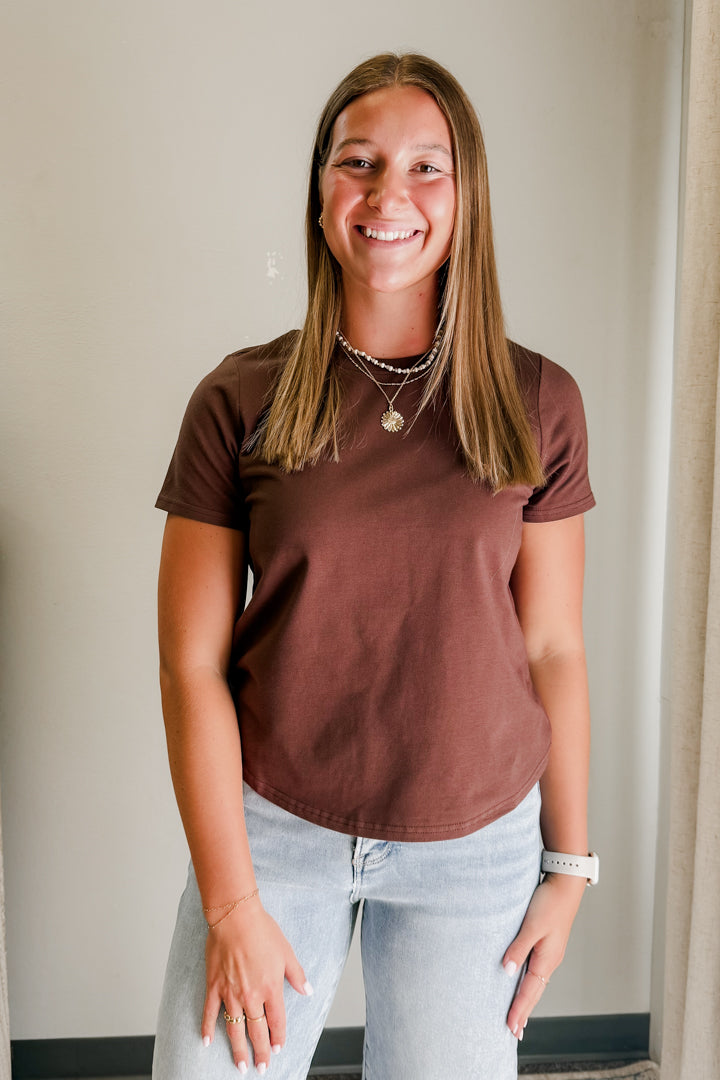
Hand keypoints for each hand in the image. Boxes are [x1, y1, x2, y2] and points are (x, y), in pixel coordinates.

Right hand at [201, 897, 311, 1072]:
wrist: (236, 918)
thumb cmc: (263, 931)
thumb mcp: (287, 952)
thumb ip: (297, 975)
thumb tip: (308, 990)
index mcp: (271, 988)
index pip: (276, 1021)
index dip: (277, 1037)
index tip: (278, 1049)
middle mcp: (251, 996)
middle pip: (256, 1031)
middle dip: (260, 1052)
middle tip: (261, 1068)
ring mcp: (230, 993)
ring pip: (234, 1028)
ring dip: (238, 1049)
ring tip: (240, 1065)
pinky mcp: (214, 986)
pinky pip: (210, 1012)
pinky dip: (207, 1028)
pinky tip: (205, 1042)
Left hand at [502, 874, 585, 1039]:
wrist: (565, 883)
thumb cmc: (550, 902)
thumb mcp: (531, 925)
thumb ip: (518, 948)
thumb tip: (506, 971)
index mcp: (547, 959)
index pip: (529, 991)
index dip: (519, 1010)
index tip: (510, 1028)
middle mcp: (549, 959)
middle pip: (534, 992)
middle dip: (524, 1012)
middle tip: (514, 1032)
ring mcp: (549, 952)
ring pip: (536, 982)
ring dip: (526, 1000)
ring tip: (519, 1016)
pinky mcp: (547, 943)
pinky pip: (536, 970)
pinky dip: (528, 984)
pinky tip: (523, 984)